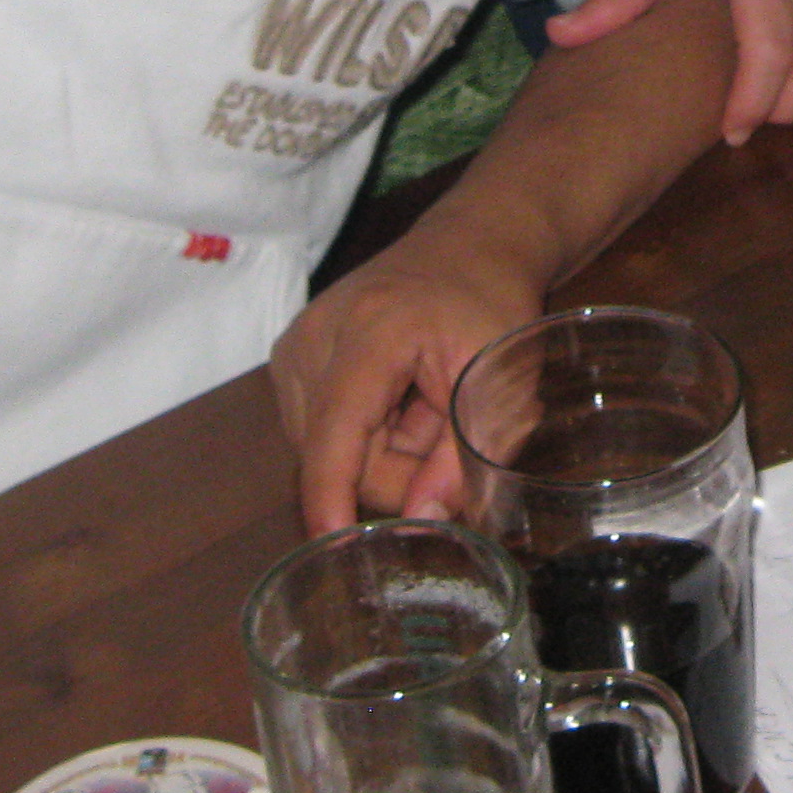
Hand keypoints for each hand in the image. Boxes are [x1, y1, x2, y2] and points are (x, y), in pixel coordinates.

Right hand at [271, 233, 544, 531]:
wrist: (469, 244)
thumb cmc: (492, 305)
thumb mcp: (501, 383)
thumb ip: (464, 458)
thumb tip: (423, 522)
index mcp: (369, 333)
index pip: (335, 435)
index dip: (332, 498)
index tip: (333, 548)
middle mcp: (313, 337)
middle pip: (333, 456)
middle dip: (395, 471)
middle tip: (447, 430)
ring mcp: (293, 347)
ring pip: (326, 452)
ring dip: (382, 454)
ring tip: (425, 406)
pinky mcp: (291, 359)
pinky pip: (323, 433)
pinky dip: (366, 434)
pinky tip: (400, 400)